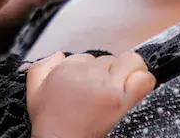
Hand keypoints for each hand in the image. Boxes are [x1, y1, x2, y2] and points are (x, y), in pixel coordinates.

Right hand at [26, 51, 155, 137]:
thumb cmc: (49, 123)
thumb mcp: (34, 92)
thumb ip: (41, 67)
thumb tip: (60, 55)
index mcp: (67, 69)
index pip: (89, 58)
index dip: (90, 72)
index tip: (88, 87)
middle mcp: (89, 75)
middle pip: (110, 60)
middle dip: (108, 73)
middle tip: (102, 92)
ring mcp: (109, 89)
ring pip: (131, 62)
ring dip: (128, 73)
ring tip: (121, 90)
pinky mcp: (124, 103)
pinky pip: (144, 79)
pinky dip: (142, 82)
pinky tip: (133, 92)